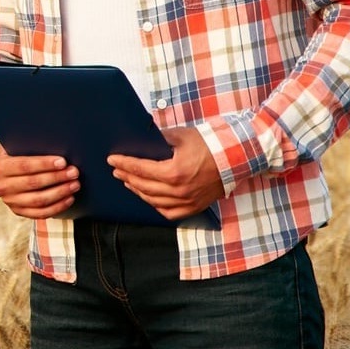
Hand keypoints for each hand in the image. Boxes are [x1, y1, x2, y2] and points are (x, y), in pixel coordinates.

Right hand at [0, 153, 78, 218]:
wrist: (4, 172)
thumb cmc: (17, 155)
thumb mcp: (17, 148)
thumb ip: (31, 148)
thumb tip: (57, 146)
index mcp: (0, 167)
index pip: (25, 166)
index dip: (45, 164)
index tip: (63, 162)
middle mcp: (2, 186)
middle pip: (33, 183)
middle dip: (57, 177)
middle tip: (74, 172)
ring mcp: (10, 201)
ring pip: (38, 200)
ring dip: (60, 192)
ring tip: (75, 184)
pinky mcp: (18, 211)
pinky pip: (41, 213)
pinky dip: (57, 207)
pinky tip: (69, 198)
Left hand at [108, 126, 225, 219]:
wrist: (237, 157)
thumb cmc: (211, 144)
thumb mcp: (182, 136)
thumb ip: (160, 138)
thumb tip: (143, 138)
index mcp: (174, 172)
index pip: (140, 169)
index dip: (124, 164)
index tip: (112, 160)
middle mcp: (179, 190)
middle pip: (143, 186)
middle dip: (127, 177)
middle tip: (117, 171)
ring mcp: (187, 201)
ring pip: (154, 201)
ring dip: (138, 191)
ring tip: (129, 183)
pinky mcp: (194, 207)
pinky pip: (169, 213)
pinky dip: (156, 206)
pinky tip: (148, 198)